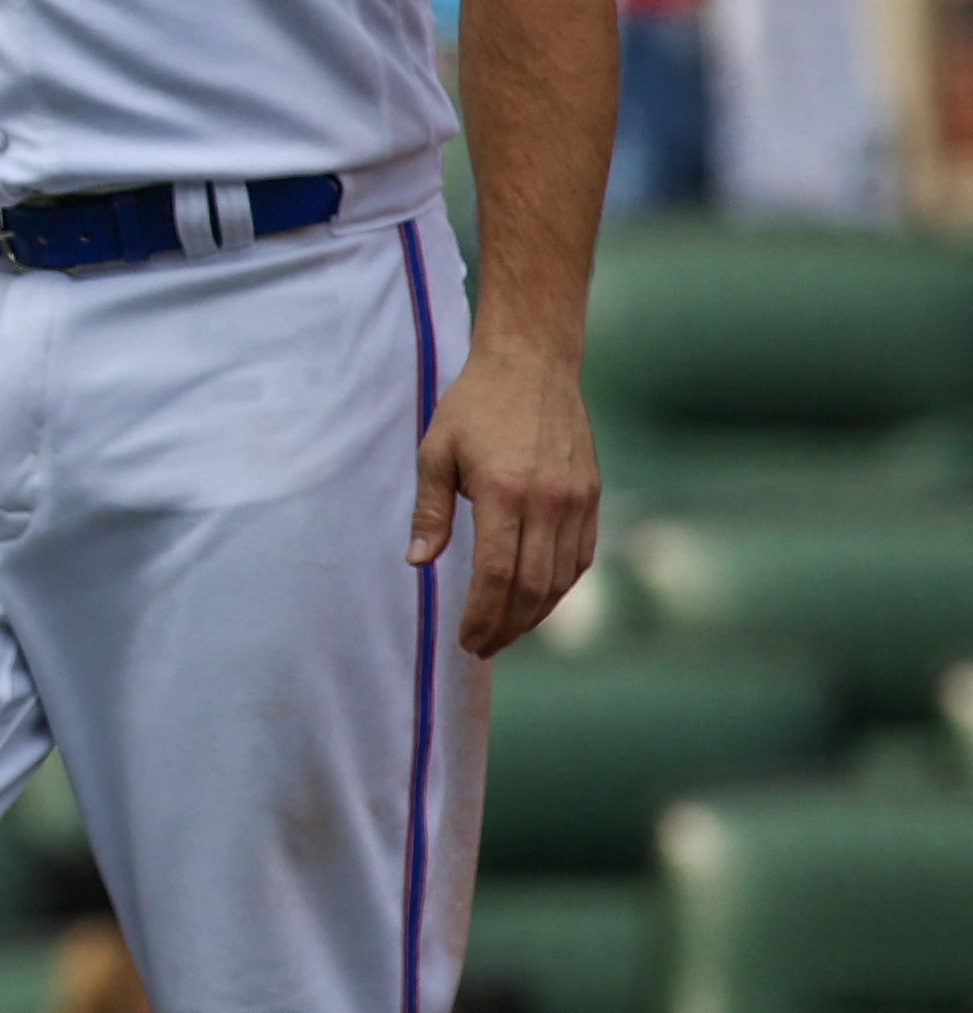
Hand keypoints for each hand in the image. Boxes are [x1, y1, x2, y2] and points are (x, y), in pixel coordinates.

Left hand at [415, 340, 598, 657]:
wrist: (532, 364)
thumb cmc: (474, 405)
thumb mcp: (436, 451)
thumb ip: (430, 511)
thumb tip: (417, 562)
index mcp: (505, 492)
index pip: (496, 574)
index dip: (482, 615)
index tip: (466, 640)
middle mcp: (549, 502)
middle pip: (532, 586)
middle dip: (507, 626)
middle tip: (482, 647)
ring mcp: (578, 500)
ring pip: (562, 579)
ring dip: (535, 614)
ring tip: (505, 632)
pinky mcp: (593, 496)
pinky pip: (581, 557)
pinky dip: (560, 587)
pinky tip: (536, 599)